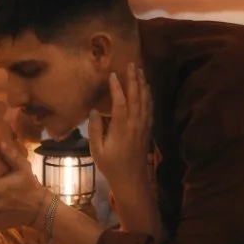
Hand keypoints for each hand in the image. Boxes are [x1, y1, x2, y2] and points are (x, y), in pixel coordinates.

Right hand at [88, 63, 153, 193]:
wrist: (132, 179)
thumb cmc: (111, 165)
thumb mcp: (97, 150)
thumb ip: (94, 130)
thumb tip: (94, 111)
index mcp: (122, 129)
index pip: (121, 103)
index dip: (117, 88)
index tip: (113, 74)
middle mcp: (135, 124)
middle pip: (137, 97)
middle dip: (134, 79)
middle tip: (131, 64)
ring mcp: (143, 126)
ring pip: (145, 101)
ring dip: (143, 85)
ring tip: (140, 71)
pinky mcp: (147, 129)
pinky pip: (150, 108)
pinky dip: (149, 96)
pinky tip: (147, 88)